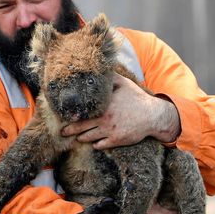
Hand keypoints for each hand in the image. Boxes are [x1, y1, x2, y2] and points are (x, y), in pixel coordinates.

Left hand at [61, 74, 180, 148]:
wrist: (152, 116)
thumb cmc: (137, 98)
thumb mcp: (123, 84)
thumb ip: (109, 78)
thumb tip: (99, 68)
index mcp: (103, 105)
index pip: (81, 112)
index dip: (72, 115)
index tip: (64, 116)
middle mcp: (103, 119)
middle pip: (80, 127)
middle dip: (69, 130)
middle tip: (62, 132)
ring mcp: (109, 131)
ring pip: (88, 137)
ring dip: (81, 138)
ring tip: (77, 137)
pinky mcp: (116, 140)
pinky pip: (100, 145)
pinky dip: (95, 144)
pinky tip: (93, 142)